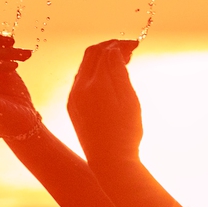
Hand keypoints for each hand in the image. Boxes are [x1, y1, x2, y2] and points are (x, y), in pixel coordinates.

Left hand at [67, 39, 142, 167]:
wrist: (109, 161)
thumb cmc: (126, 132)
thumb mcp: (129, 99)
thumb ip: (119, 72)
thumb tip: (114, 50)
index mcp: (96, 85)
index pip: (106, 52)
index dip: (121, 45)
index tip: (135, 45)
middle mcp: (80, 88)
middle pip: (91, 54)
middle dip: (109, 47)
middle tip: (128, 50)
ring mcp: (73, 96)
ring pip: (85, 65)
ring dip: (101, 59)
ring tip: (121, 61)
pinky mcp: (72, 105)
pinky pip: (80, 79)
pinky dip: (94, 72)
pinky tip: (108, 77)